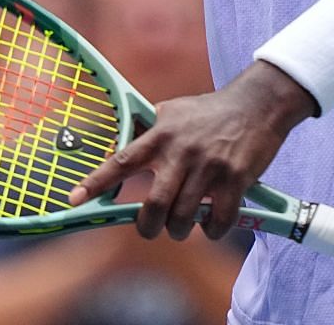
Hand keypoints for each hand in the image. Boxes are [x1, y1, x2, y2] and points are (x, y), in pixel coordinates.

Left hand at [67, 63, 316, 240]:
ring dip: (181, 230)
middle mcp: (182, 151)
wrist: (259, 104)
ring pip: (184, 218)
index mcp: (161, 134)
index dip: (96, 182)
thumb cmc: (212, 111)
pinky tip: (213, 224)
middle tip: (151, 229)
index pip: (121, 161)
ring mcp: (209, 166)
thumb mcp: (174, 111)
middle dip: (148, 227)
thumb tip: (119, 145)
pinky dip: (212, 230)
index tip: (74, 199)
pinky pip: (217, 219)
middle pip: (154, 205)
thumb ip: (149, 130)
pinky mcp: (235, 179)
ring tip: (184, 225)